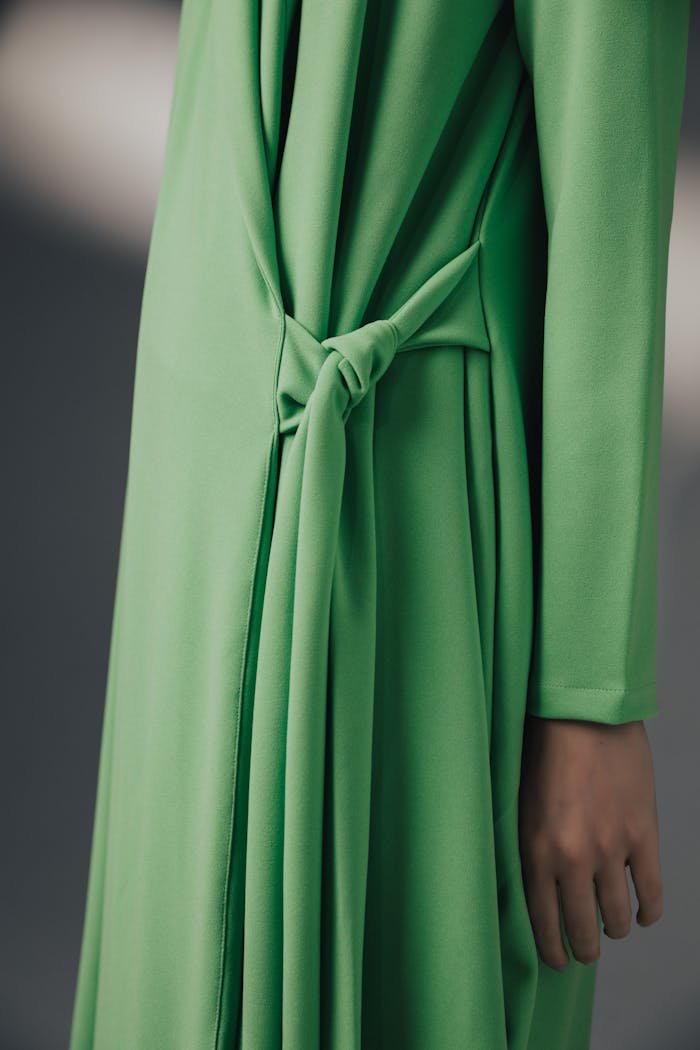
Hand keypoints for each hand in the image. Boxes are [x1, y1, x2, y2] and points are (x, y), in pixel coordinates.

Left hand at [518, 714, 662, 970]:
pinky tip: (643, 916)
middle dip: (583, 949)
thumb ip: (530, 845)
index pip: (543, 921)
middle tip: (584, 953)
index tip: (556, 960)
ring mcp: (612, 849)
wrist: (585, 713)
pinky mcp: (642, 835)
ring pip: (617, 915)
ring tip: (612, 930)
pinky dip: (648, 911)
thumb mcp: (521, 803)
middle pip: (582, 927)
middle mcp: (574, 859)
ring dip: (615, 930)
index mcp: (536, 851)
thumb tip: (536, 884)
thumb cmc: (543, 749)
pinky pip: (650, 891)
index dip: (551, 949)